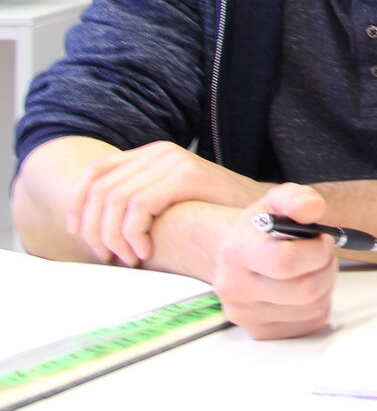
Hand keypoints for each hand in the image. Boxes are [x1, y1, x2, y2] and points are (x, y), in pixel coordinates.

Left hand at [68, 141, 270, 266]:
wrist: (263, 215)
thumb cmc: (214, 218)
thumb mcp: (169, 204)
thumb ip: (138, 204)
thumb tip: (90, 228)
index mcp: (151, 155)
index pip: (94, 173)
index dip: (78, 205)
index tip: (80, 236)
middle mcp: (159, 152)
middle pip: (100, 190)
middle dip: (95, 229)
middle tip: (108, 257)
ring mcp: (173, 161)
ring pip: (116, 200)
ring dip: (114, 236)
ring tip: (130, 258)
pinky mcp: (186, 176)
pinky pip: (139, 206)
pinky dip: (133, 233)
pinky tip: (145, 251)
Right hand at [212, 184, 336, 339]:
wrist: (238, 254)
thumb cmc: (263, 227)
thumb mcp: (277, 201)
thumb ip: (297, 199)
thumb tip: (313, 208)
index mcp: (236, 253)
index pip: (285, 262)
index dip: (316, 250)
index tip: (322, 239)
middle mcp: (235, 289)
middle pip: (305, 290)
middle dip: (326, 268)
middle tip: (322, 254)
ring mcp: (246, 315)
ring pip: (312, 307)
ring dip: (325, 284)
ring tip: (311, 268)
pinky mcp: (261, 331)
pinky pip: (311, 322)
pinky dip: (319, 303)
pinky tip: (305, 286)